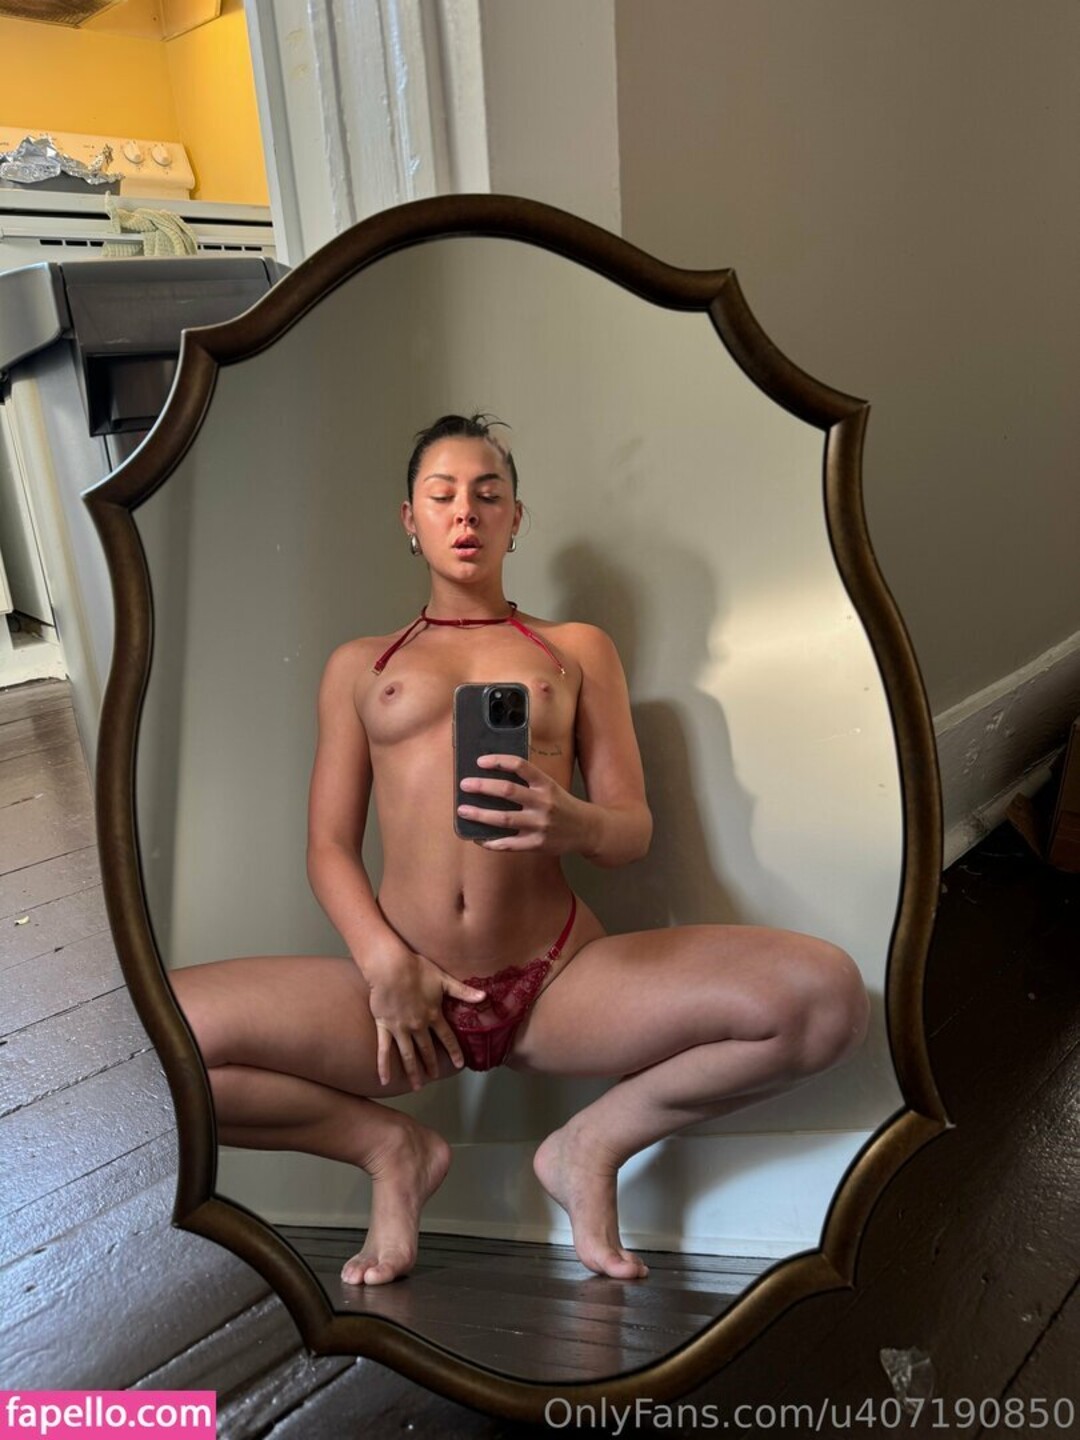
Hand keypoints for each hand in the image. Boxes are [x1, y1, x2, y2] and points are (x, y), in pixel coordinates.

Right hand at [365, 947, 485, 1088]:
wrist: (390, 968)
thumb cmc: (417, 970)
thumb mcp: (443, 979)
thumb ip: (463, 991)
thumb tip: (484, 997)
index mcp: (433, 1015)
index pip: (447, 1037)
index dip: (454, 1051)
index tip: (460, 1064)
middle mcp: (418, 1026)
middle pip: (427, 1050)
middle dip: (432, 1065)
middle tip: (434, 1078)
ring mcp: (400, 1028)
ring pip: (408, 1055)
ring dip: (413, 1071)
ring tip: (417, 1086)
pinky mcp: (384, 1027)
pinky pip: (383, 1050)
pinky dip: (384, 1066)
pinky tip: (384, 1080)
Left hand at [457, 754, 591, 853]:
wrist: (587, 830)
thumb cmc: (563, 805)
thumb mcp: (551, 787)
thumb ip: (529, 782)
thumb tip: (494, 776)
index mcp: (546, 784)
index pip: (521, 766)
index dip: (499, 761)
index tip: (480, 762)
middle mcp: (543, 803)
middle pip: (507, 791)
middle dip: (482, 787)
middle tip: (464, 785)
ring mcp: (539, 825)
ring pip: (504, 819)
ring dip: (480, 815)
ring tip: (463, 811)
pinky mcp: (536, 844)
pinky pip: (509, 844)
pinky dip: (491, 842)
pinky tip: (478, 838)